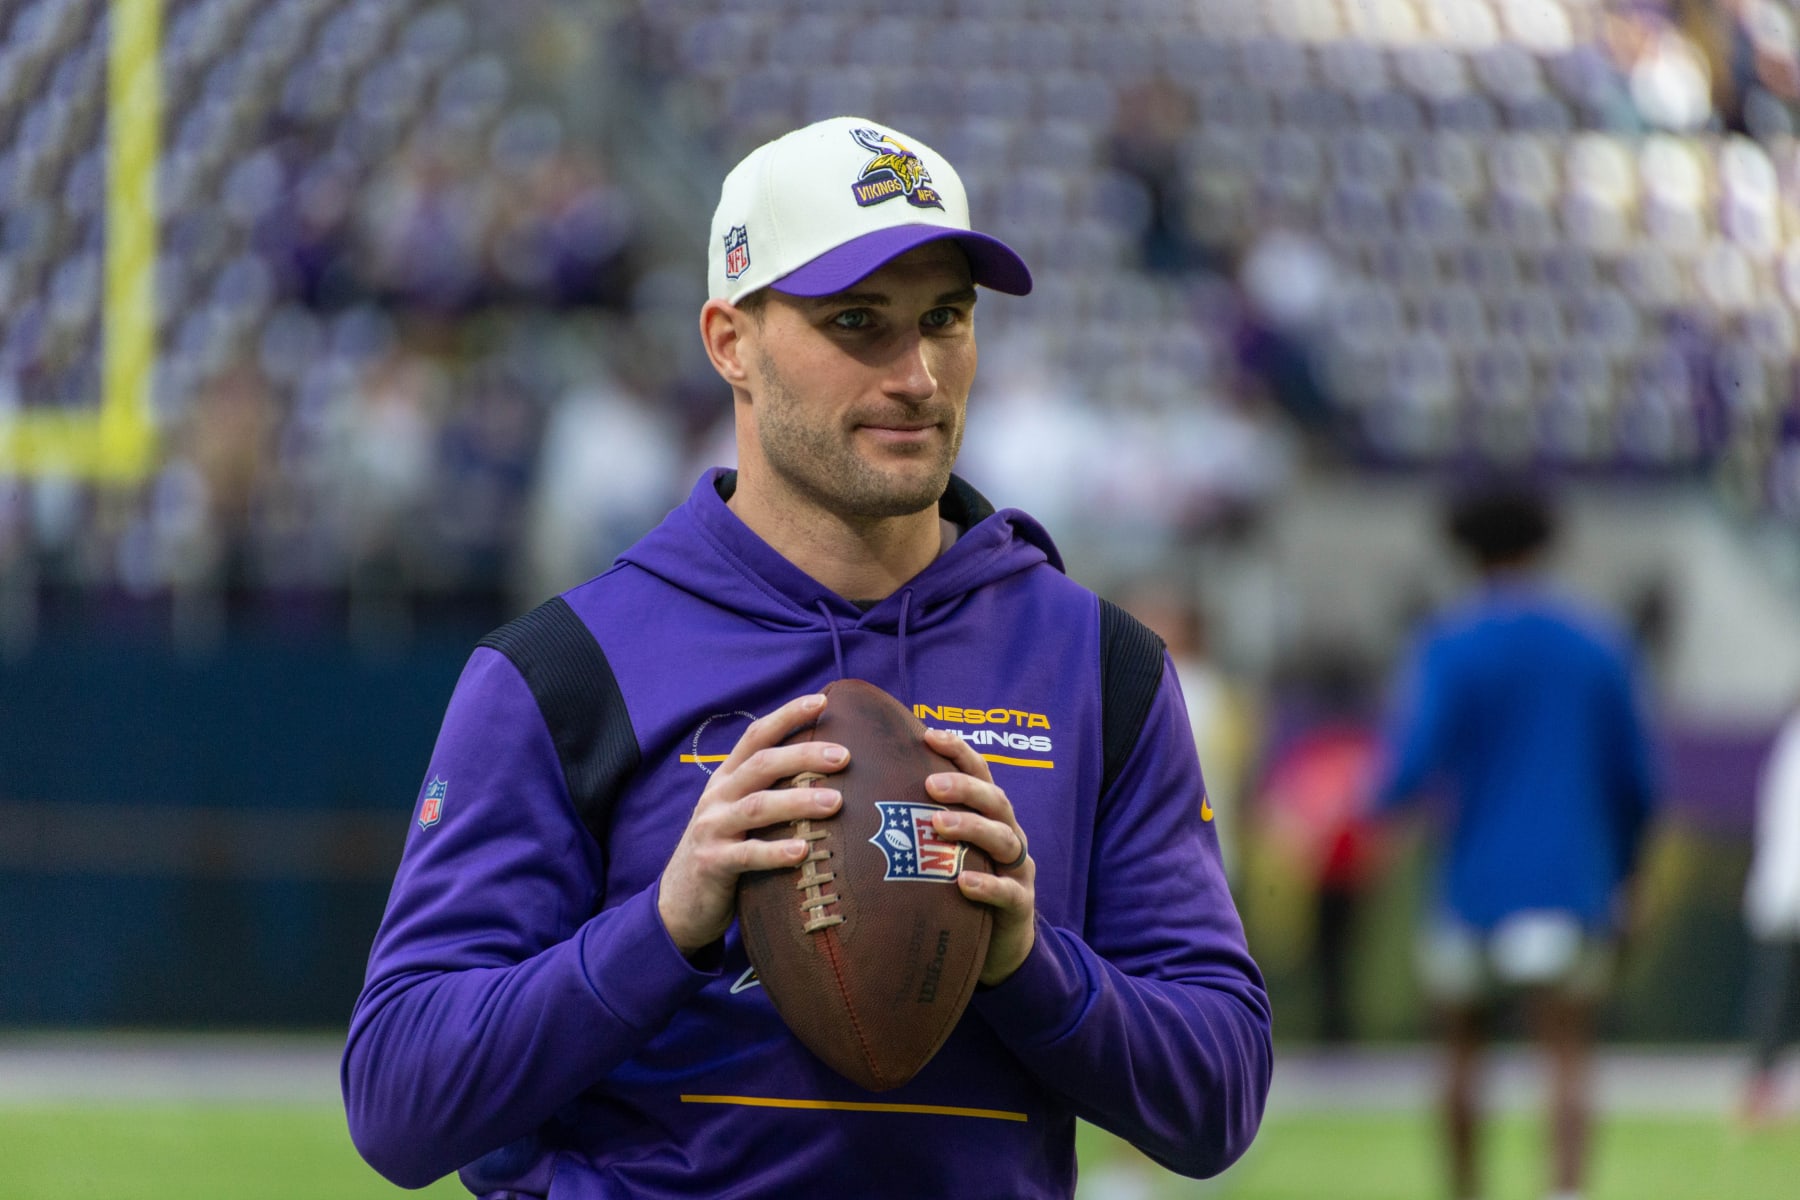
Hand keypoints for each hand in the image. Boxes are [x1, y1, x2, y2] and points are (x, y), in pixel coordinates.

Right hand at [658, 694, 846, 956]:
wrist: (680, 902)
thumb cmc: (727, 851)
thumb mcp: (741, 813)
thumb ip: (772, 791)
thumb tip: (832, 775)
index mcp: (727, 777)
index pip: (756, 736)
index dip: (788, 715)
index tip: (823, 701)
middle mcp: (718, 796)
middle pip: (761, 765)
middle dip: (804, 755)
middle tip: (844, 756)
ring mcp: (712, 828)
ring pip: (757, 807)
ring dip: (798, 802)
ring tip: (836, 802)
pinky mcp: (713, 864)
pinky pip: (747, 855)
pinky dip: (776, 851)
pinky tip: (804, 851)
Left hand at [923, 727, 1035, 986]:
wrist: (998, 948)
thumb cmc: (957, 890)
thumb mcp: (942, 853)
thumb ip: (919, 825)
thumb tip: (862, 793)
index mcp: (989, 817)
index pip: (980, 774)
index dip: (959, 752)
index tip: (930, 735)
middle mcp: (1008, 836)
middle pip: (995, 801)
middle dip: (965, 788)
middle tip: (931, 784)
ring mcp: (1018, 871)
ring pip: (1004, 840)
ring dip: (971, 828)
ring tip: (939, 825)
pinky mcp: (1019, 906)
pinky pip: (1008, 893)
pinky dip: (987, 885)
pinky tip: (963, 883)